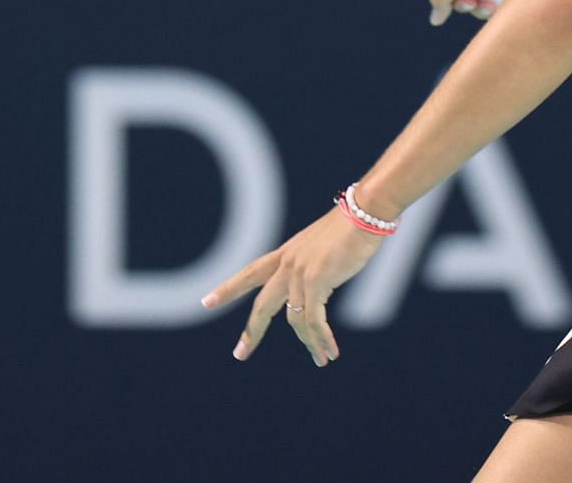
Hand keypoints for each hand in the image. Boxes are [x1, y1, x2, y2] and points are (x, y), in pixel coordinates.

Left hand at [202, 207, 386, 366]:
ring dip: (309, 343)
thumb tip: (314, 290)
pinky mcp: (317, 280)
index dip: (228, 288)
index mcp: (286, 254)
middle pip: (262, 305)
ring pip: (295, 320)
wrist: (365, 212)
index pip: (249, 273)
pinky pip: (315, 320)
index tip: (206, 302)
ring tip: (321, 360)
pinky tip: (330, 352)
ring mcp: (300, 272)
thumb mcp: (322, 248)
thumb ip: (311, 268)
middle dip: (251, 332)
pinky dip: (322, 338)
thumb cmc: (351, 227)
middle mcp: (287, 264)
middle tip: (240, 354)